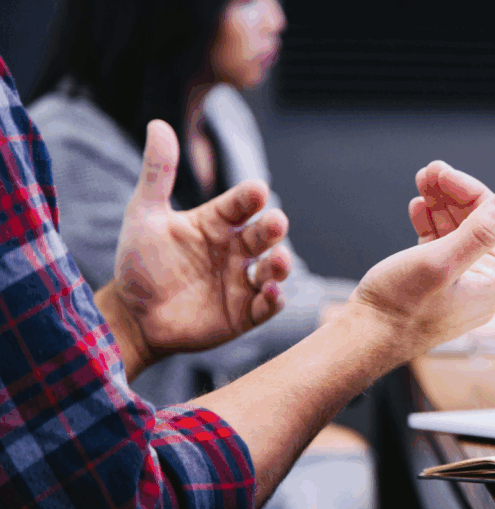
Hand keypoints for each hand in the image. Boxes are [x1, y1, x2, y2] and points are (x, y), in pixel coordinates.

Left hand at [103, 120, 291, 372]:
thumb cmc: (140, 263)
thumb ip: (157, 173)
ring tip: (278, 261)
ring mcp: (242, 281)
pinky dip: (274, 299)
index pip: (241, 204)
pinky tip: (272, 292)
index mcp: (217, 222)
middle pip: (263, 234)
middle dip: (273, 228)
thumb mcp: (144, 215)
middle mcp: (236, 249)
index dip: (250, 197)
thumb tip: (158, 124)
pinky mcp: (244, 313)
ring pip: (273, 269)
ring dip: (281, 264)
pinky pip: (266, 305)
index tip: (256, 190)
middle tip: (275, 223)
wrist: (131, 316)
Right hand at [348, 161, 494, 355]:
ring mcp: (461, 284)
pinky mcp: (438, 284)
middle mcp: (484, 284)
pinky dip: (431, 224)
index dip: (470, 191)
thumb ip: (479, 232)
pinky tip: (418, 208)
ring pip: (458, 231)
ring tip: (421, 182)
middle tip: (429, 170)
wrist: (365, 338)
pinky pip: (442, 245)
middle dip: (453, 194)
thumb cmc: (400, 307)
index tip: (442, 172)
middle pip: (478, 223)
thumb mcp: (440, 262)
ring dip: (440, 204)